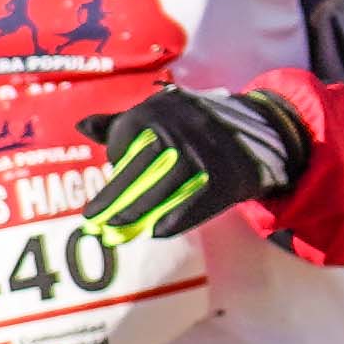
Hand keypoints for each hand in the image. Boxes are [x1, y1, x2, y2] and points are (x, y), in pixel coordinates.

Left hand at [79, 83, 311, 248]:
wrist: (260, 132)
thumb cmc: (196, 125)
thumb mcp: (162, 113)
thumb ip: (122, 122)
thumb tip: (83, 125)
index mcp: (160, 110)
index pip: (123, 144)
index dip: (113, 167)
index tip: (105, 188)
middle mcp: (180, 129)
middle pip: (137, 171)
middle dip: (113, 199)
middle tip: (92, 220)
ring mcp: (202, 155)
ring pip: (160, 191)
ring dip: (135, 214)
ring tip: (117, 229)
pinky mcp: (222, 179)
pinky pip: (190, 207)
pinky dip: (171, 222)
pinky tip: (154, 232)